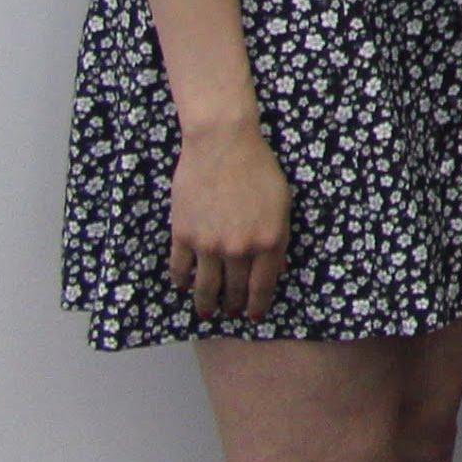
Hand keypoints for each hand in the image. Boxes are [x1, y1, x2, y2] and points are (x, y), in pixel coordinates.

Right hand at [169, 113, 291, 322]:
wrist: (224, 145)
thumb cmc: (259, 169)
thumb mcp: (282, 204)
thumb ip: (279, 238)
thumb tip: (276, 267)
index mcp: (269, 241)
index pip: (263, 286)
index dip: (257, 304)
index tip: (254, 316)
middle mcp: (239, 249)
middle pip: (235, 290)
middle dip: (233, 305)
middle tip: (230, 313)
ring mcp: (209, 244)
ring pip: (205, 287)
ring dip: (206, 303)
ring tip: (207, 311)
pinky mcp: (183, 235)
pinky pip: (180, 269)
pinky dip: (181, 282)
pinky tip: (184, 286)